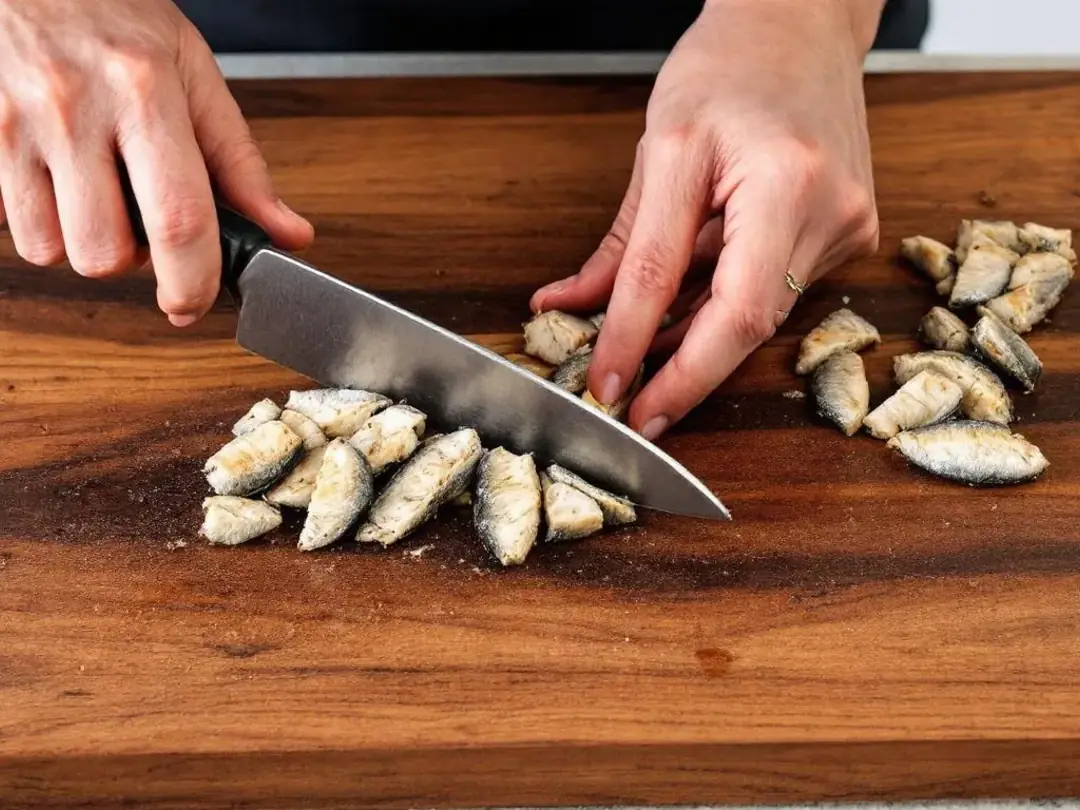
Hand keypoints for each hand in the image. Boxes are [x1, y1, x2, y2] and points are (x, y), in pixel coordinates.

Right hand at [0, 0, 312, 325]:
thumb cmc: (117, 17)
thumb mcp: (194, 75)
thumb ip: (241, 165)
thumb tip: (286, 234)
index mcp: (143, 91)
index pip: (178, 220)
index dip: (191, 281)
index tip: (194, 302)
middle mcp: (72, 108)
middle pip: (103, 253)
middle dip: (130, 260)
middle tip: (140, 221)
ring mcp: (13, 123)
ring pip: (48, 250)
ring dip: (80, 241)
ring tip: (94, 193)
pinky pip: (6, 224)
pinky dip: (38, 219)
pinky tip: (55, 181)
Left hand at [529, 0, 882, 439]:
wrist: (801, 26)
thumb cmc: (729, 69)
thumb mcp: (659, 150)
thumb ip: (622, 245)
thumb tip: (566, 306)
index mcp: (778, 177)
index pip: (712, 297)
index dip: (657, 355)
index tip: (614, 391)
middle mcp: (827, 207)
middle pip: (747, 323)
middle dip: (682, 373)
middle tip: (633, 405)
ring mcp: (847, 224)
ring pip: (758, 315)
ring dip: (694, 340)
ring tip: (643, 356)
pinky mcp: (849, 234)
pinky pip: (775, 293)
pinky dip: (721, 307)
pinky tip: (685, 315)